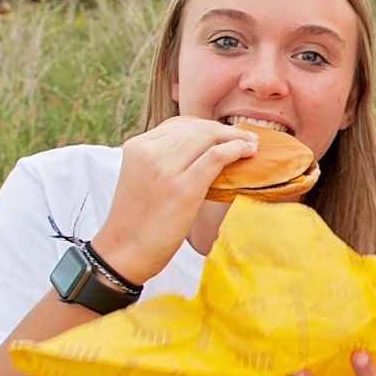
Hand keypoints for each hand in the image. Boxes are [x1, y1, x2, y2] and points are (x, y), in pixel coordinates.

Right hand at [92, 116, 259, 283]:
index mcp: (137, 146)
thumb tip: (204, 152)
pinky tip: (247, 153)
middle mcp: (149, 152)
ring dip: (236, 138)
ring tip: (252, 145)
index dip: (207, 126)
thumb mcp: (143, 179)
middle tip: (248, 137)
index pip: (179, 124)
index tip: (226, 134)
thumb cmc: (139, 221)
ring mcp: (164, 169)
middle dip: (226, 130)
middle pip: (197, 128)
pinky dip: (236, 150)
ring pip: (208, 137)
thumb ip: (164, 161)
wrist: (124, 252)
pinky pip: (216, 157)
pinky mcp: (182, 188)